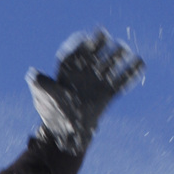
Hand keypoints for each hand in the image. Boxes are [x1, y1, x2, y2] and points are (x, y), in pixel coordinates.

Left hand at [26, 28, 143, 154]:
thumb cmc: (53, 114)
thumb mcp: (44, 97)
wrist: (66, 133)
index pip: (77, 52)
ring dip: (118, 55)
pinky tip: (141, 62)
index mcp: (69, 70)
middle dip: (102, 45)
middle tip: (107, 39)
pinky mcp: (108, 93)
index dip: (82, 44)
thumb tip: (32, 74)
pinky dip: (132, 72)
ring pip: (111, 63)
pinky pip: (122, 81)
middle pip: (96, 54)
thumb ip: (40, 84)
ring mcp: (97, 82)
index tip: (87, 39)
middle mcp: (85, 73)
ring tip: (124, 49)